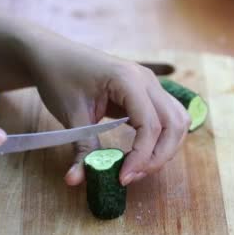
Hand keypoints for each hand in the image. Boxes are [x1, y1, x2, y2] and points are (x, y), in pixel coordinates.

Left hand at [25, 33, 190, 186]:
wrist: (54, 55)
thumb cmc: (60, 77)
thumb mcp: (70, 114)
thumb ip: (81, 148)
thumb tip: (76, 180)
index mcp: (129, 80)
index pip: (151, 125)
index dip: (142, 156)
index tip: (122, 176)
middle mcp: (148, 80)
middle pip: (174, 124)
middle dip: (159, 155)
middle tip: (133, 175)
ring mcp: (152, 84)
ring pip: (179, 120)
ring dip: (166, 147)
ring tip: (140, 166)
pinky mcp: (149, 91)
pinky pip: (170, 115)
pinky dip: (165, 137)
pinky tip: (144, 150)